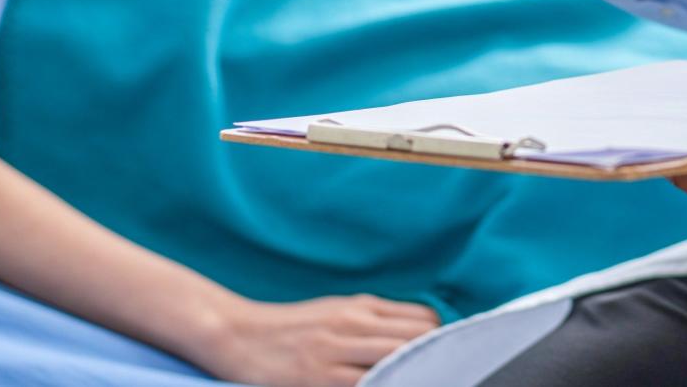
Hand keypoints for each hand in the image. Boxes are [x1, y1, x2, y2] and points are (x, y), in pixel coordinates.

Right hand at [195, 294, 438, 386]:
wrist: (236, 333)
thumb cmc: (292, 327)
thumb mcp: (336, 312)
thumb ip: (374, 321)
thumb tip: (417, 334)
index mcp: (362, 306)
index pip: (424, 319)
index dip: (442, 341)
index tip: (449, 358)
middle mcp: (354, 323)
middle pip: (418, 339)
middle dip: (440, 360)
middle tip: (450, 379)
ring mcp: (335, 351)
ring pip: (396, 360)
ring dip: (417, 375)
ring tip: (429, 383)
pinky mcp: (317, 377)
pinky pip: (365, 384)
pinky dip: (384, 385)